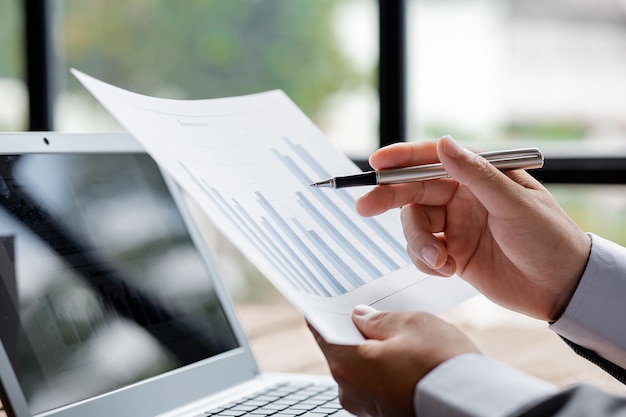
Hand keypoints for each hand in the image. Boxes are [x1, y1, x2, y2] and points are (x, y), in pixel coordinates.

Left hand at [310, 305, 478, 416]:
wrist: (475, 406)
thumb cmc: (442, 364)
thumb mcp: (411, 324)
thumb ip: (379, 319)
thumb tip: (361, 317)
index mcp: (347, 364)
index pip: (321, 329)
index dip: (325, 309)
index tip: (329, 296)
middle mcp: (349, 391)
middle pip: (342, 350)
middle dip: (356, 330)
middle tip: (373, 309)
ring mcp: (367, 408)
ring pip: (362, 369)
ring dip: (374, 352)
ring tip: (399, 334)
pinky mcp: (386, 416)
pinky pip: (378, 385)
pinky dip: (387, 371)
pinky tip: (409, 358)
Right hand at [356, 136, 590, 320]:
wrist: (561, 288)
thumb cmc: (548, 238)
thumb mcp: (514, 204)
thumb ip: (476, 175)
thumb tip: (443, 143)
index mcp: (479, 176)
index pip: (432, 160)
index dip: (401, 159)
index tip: (376, 163)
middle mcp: (463, 197)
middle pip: (413, 191)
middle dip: (388, 199)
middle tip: (365, 208)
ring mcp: (455, 225)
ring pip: (414, 226)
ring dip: (418, 244)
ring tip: (440, 261)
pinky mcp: (452, 253)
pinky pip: (422, 252)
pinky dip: (427, 262)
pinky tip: (449, 269)